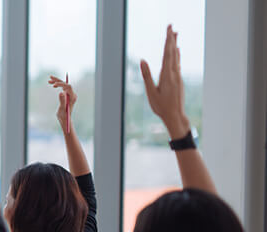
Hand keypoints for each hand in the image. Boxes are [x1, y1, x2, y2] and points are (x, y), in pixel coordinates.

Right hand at [48, 75, 76, 133]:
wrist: (65, 119)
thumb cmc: (64, 115)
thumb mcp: (62, 109)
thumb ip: (62, 100)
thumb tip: (61, 92)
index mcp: (72, 97)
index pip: (68, 87)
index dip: (61, 84)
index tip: (54, 85)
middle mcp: (72, 94)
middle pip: (66, 84)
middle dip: (58, 81)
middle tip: (50, 77)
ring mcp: (69, 94)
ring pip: (63, 85)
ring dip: (57, 82)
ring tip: (49, 80)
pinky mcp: (66, 95)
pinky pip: (62, 88)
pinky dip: (57, 85)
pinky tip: (52, 84)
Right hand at [141, 25, 189, 139]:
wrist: (176, 116)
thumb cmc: (161, 106)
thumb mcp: (150, 92)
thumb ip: (147, 75)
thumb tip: (142, 60)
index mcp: (166, 75)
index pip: (167, 53)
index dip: (168, 40)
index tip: (168, 29)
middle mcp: (174, 73)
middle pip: (173, 52)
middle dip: (171, 38)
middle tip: (171, 26)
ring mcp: (177, 76)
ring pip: (176, 56)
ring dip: (175, 44)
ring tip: (175, 33)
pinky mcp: (178, 79)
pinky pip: (177, 63)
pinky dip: (177, 54)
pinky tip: (177, 50)